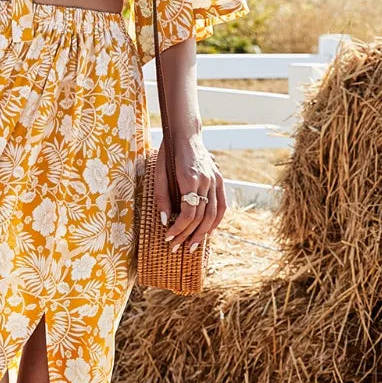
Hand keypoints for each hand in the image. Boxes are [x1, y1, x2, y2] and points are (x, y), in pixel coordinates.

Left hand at [154, 131, 226, 251]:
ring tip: (192, 247)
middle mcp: (206, 181)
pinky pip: (222, 205)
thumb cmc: (168, 154)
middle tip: (176, 248)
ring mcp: (215, 180)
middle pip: (201, 217)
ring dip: (203, 233)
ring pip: (214, 214)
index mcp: (189, 179)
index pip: (188, 213)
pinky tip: (208, 232)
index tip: (168, 237)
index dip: (179, 228)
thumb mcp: (158, 174)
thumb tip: (165, 222)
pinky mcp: (219, 180)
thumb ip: (162, 198)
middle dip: (188, 235)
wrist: (186, 134)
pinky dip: (216, 221)